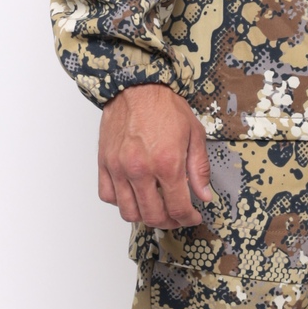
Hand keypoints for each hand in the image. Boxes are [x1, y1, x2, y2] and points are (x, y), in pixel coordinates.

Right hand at [97, 84, 215, 228]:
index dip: (188, 219)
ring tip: (156, 209)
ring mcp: (119, 168)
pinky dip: (121, 202)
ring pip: (128, 212)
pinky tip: (134, 194)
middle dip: (169, 222)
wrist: (137, 87)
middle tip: (177, 216)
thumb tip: (203, 196)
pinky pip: (108, 196)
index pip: (177, 208)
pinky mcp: (104, 164)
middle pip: (153, 216)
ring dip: (144, 216)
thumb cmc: (165, 107)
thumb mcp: (194, 134)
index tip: (192, 217)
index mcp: (166, 163)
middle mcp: (140, 170)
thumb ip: (199, 169)